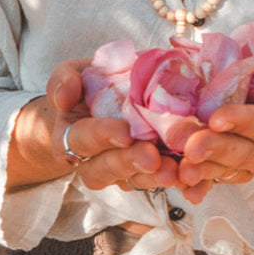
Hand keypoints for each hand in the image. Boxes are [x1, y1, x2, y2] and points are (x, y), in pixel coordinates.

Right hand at [8, 58, 178, 191]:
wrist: (102, 100)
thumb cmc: (86, 85)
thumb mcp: (71, 73)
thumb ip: (64, 80)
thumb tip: (64, 98)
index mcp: (70, 135)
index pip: (83, 139)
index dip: (102, 136)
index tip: (125, 133)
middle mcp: (91, 159)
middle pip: (105, 169)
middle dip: (129, 163)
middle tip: (152, 157)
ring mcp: (119, 169)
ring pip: (132, 180)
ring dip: (153, 177)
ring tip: (174, 171)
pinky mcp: (143, 171)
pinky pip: (156, 180)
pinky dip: (174, 180)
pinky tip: (189, 174)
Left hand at [178, 48, 253, 202]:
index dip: (243, 121)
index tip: (216, 119)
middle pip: (244, 153)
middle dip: (217, 150)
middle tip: (191, 147)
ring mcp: (250, 166)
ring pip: (227, 171)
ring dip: (204, 171)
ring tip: (183, 170)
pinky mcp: (230, 172)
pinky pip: (214, 182)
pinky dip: (200, 187)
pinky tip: (185, 189)